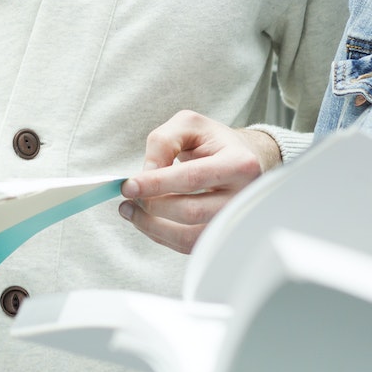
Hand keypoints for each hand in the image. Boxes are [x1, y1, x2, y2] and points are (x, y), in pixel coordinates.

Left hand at [118, 111, 279, 253]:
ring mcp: (234, 222)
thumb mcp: (190, 124)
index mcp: (240, 164)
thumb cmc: (214, 142)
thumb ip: (164, 141)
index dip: (156, 184)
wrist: (242, 162)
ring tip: (129, 210)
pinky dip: (161, 235)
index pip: (192, 178)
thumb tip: (147, 174)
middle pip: (190, 212)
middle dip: (152, 205)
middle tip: (128, 196)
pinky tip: (145, 220)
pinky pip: (187, 246)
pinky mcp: (221, 238)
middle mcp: (243, 198)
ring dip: (151, 226)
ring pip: (188, 237)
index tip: (129, 186)